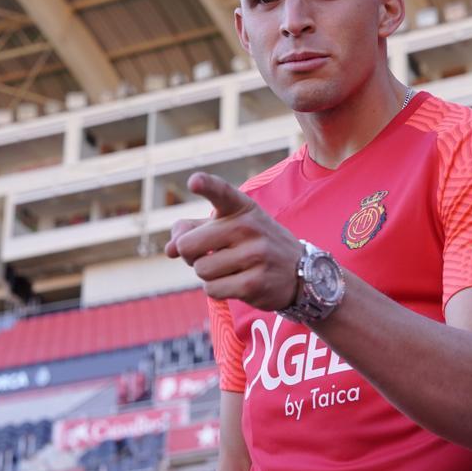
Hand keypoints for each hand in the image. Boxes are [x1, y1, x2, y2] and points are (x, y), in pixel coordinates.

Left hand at [165, 172, 303, 311]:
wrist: (301, 271)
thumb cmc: (254, 245)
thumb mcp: (230, 227)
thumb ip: (194, 230)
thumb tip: (170, 249)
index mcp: (242, 208)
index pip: (222, 192)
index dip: (206, 185)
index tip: (194, 181)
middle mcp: (249, 227)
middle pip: (188, 245)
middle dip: (190, 255)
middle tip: (209, 254)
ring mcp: (255, 255)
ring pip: (200, 271)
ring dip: (208, 274)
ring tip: (231, 268)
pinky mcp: (255, 283)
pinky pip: (212, 290)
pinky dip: (217, 289)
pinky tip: (237, 282)